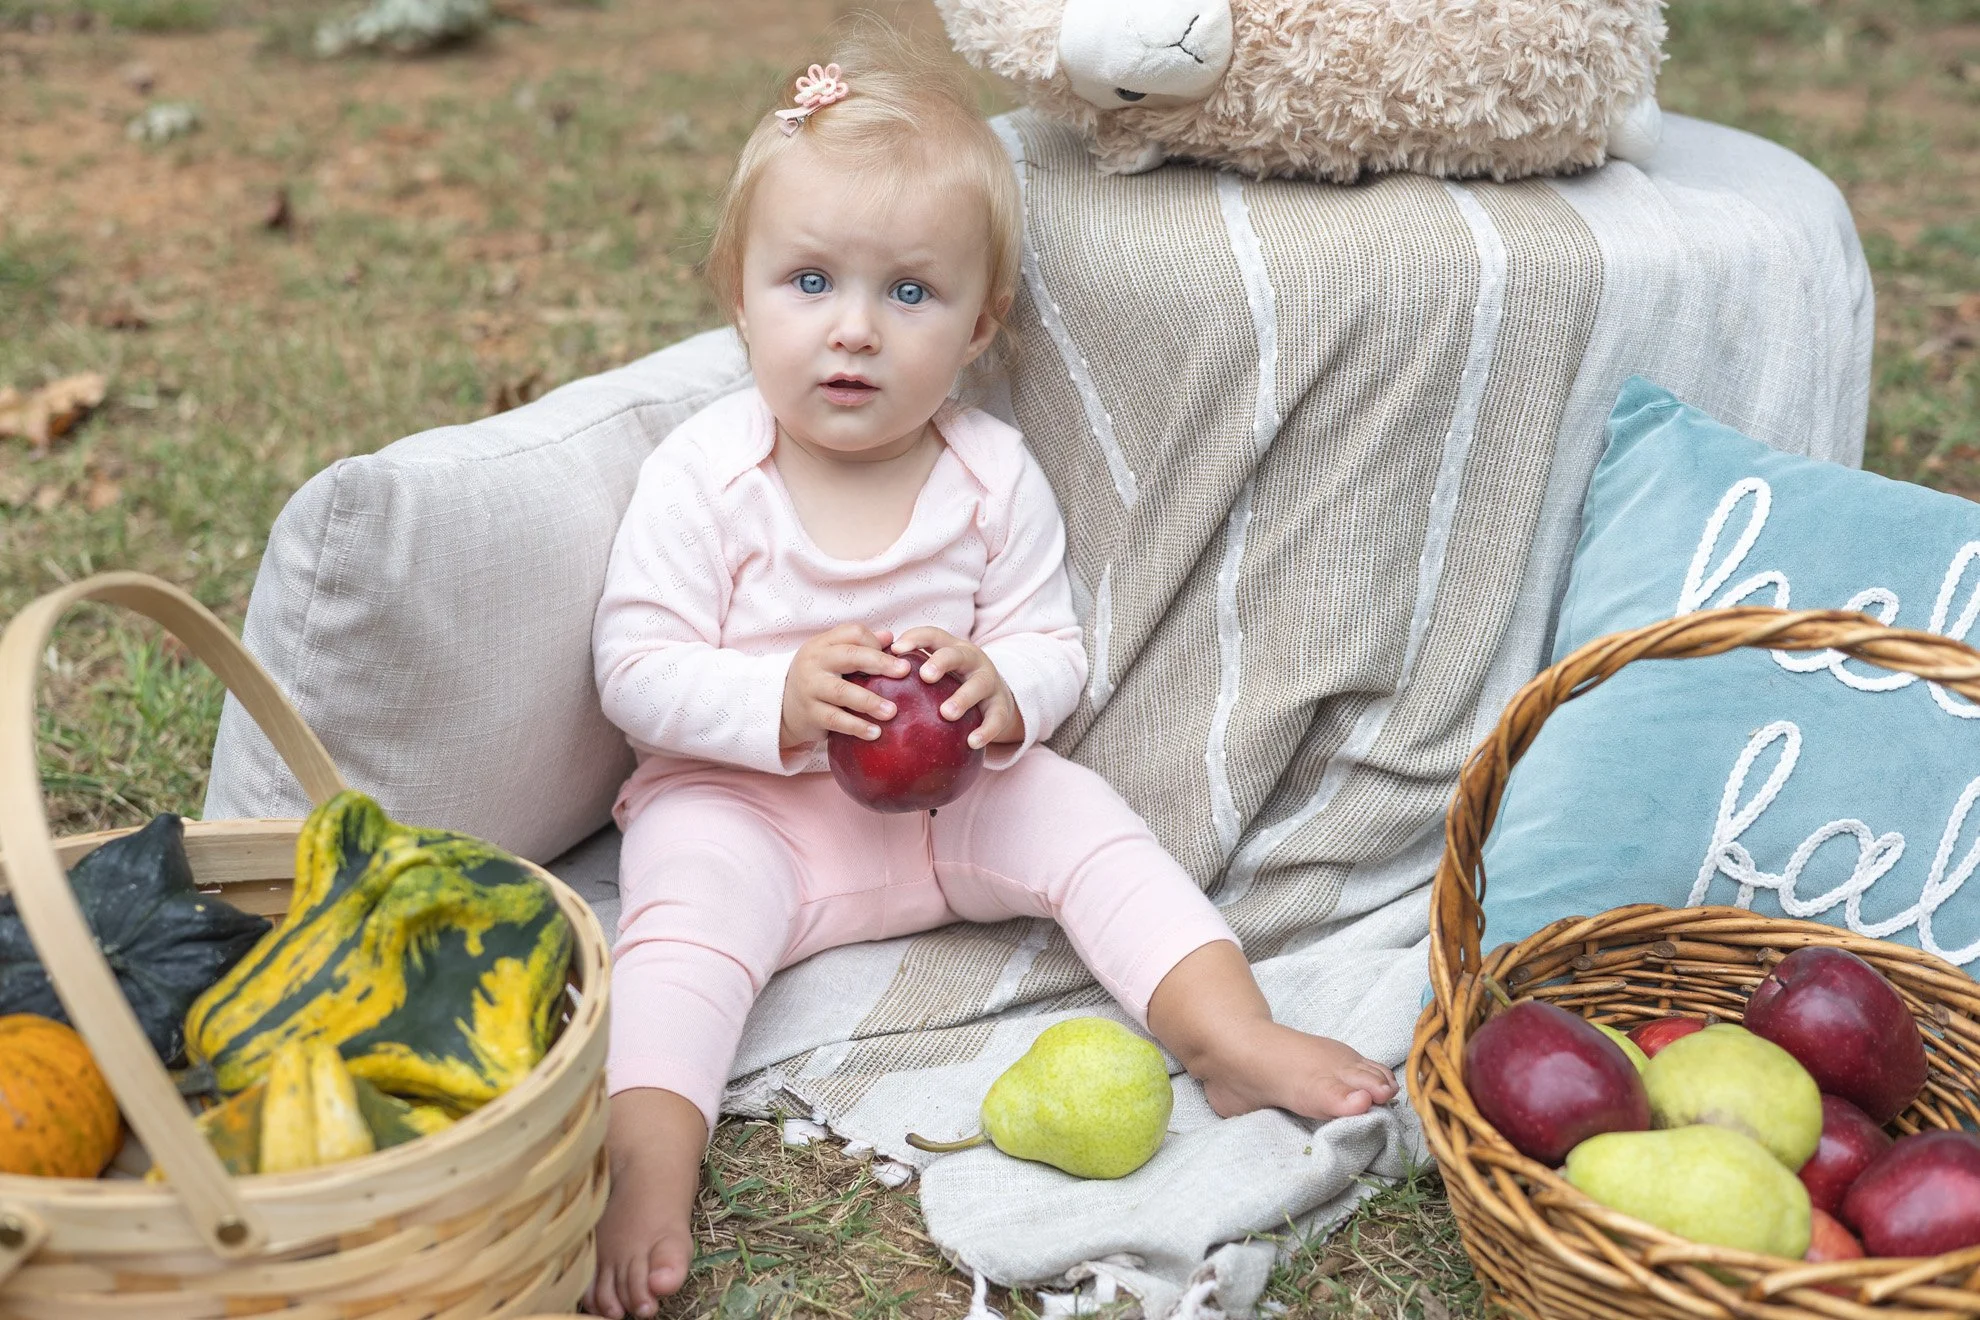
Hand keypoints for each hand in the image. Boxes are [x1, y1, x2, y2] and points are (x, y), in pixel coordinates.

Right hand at [780, 624, 911, 748]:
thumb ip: (860, 647)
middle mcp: (814, 662)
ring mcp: (810, 687)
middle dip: (880, 663)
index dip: (876, 642)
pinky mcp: (810, 713)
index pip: (853, 633)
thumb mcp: (833, 657)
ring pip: (842, 691)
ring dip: (869, 701)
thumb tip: (890, 637)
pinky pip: (836, 720)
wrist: (783, 706)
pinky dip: (857, 726)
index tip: (895, 657)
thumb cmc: (818, 678)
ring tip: (892, 711)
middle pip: (850, 656)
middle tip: (904, 672)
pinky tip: (875, 733)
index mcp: (824, 644)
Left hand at [891, 627, 1024, 749]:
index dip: (916, 638)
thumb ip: (907, 674)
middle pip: (958, 654)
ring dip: (962, 698)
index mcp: (951, 649)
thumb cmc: (952, 685)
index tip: (896, 649)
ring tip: (946, 713)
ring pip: (979, 685)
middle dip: (941, 662)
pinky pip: (996, 718)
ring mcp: (990, 682)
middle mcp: (972, 661)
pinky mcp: (1002, 706)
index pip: (933, 636)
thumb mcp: (935, 673)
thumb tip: (859, 679)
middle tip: (925, 676)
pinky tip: (972, 742)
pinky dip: (986, 730)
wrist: (996, 697)